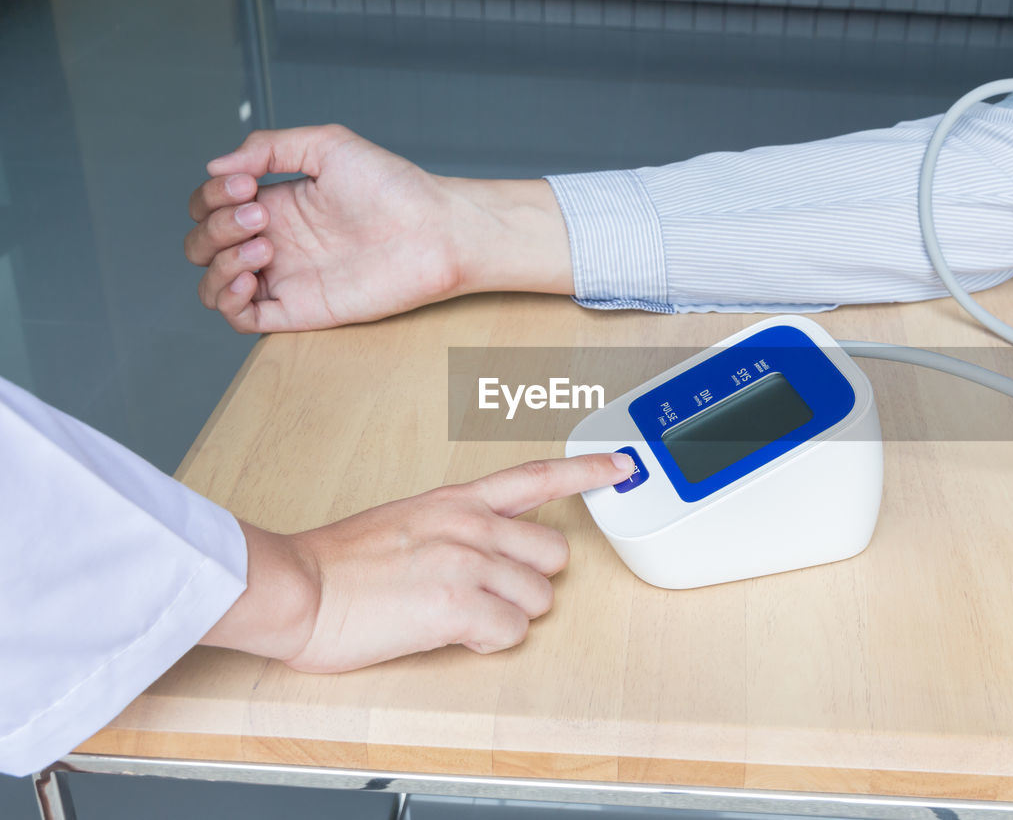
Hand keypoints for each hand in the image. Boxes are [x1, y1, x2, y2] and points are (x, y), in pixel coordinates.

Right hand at [185, 125, 571, 332]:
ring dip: (219, 261)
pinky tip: (250, 279)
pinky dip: (228, 301)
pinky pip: (241, 319)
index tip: (246, 186)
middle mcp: (275, 241)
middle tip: (262, 217)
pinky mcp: (300, 310)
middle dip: (216, 227)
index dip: (211, 196)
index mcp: (276, 202)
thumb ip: (269, 147)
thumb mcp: (327, 146)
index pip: (209, 205)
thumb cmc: (394, 187)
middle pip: (203, 242)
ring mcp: (285, 277)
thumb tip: (217, 166)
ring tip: (262, 247)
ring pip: (212, 283)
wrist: (435, 232)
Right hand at [202, 452, 633, 671]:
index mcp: (457, 500)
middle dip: (530, 580)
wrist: (297, 586)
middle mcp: (471, 525)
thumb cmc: (338, 564)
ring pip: (538, 599)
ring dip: (508, 615)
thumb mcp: (406, 521)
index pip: (538, 475)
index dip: (588, 472)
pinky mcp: (459, 606)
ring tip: (458, 614)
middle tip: (487, 592)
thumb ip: (454, 526)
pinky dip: (487, 641)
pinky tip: (451, 632)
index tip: (622, 466)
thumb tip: (485, 546)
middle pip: (552, 555)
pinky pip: (510, 633)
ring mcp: (468, 563)